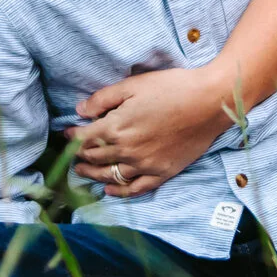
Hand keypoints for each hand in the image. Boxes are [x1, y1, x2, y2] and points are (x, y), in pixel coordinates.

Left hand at [74, 66, 233, 195]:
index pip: (84, 138)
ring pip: (110, 175)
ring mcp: (144, 165)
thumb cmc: (173, 87)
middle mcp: (126, 150)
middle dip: (79, 157)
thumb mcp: (134, 85)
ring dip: (93, 175)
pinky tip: (110, 191)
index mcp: (116, 127)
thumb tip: (80, 111)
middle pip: (94, 158)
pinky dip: (120, 192)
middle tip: (71, 156)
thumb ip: (104, 99)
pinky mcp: (162, 172)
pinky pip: (136, 189)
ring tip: (83, 172)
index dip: (71, 136)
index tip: (66, 134)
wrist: (210, 102)